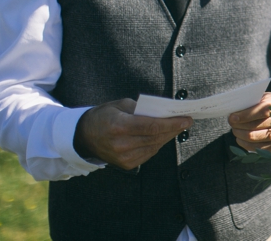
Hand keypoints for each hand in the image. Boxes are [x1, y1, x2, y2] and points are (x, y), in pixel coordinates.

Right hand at [74, 98, 191, 170]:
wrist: (84, 136)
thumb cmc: (104, 116)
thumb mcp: (120, 104)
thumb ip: (142, 108)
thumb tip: (164, 113)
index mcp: (119, 126)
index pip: (152, 126)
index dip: (172, 123)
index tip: (187, 119)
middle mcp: (122, 144)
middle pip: (156, 137)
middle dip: (174, 129)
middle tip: (186, 122)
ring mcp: (124, 157)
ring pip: (155, 146)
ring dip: (168, 137)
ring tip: (177, 127)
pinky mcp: (126, 165)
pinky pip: (149, 153)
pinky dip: (158, 144)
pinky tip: (163, 136)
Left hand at [228, 92, 270, 152]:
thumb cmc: (266, 105)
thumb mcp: (260, 98)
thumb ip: (250, 103)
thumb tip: (234, 115)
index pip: (262, 111)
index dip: (245, 115)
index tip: (232, 117)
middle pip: (256, 126)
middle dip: (239, 125)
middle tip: (231, 123)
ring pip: (254, 137)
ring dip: (240, 134)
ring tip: (235, 130)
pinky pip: (256, 148)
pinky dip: (244, 144)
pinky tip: (240, 138)